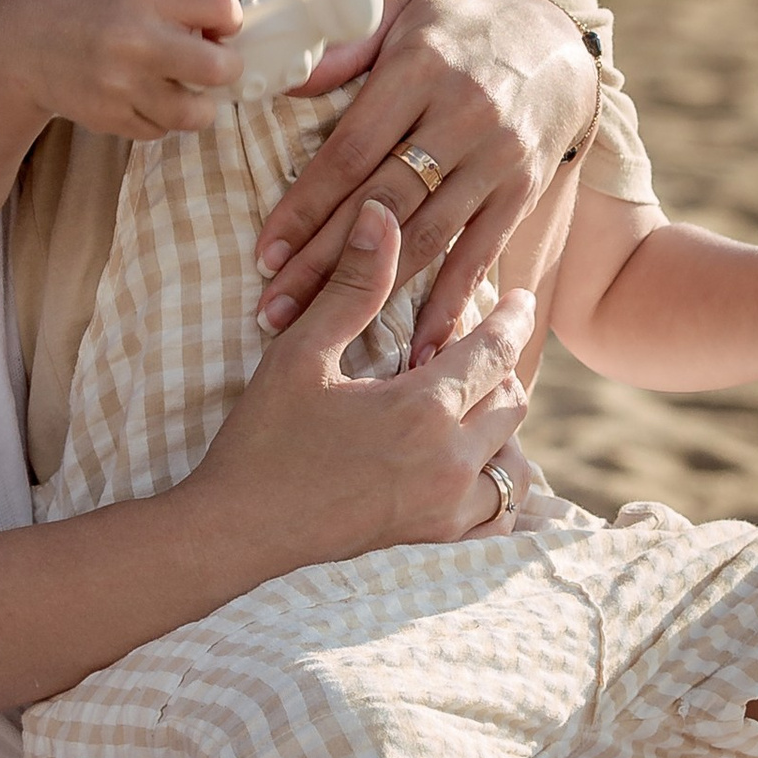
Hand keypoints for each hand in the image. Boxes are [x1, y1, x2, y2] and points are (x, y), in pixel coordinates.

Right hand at [0, 0, 241, 141]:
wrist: (22, 46)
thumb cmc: (86, 11)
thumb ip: (177, 6)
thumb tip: (231, 38)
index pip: (222, 6)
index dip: (230, 20)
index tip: (218, 28)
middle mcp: (136, 41)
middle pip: (221, 68)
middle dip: (226, 68)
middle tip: (212, 65)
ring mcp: (122, 85)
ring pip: (195, 113)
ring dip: (197, 104)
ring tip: (181, 88)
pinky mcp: (109, 118)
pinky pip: (160, 131)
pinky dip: (160, 119)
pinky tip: (143, 99)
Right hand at [199, 202, 535, 568]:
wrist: (237, 534)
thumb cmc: (262, 440)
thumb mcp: (300, 354)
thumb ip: (353, 285)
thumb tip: (383, 213)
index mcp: (423, 408)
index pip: (494, 351)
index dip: (511, 318)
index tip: (521, 297)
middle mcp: (450, 462)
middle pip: (512, 401)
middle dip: (501, 368)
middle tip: (477, 349)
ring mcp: (448, 511)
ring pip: (513, 460)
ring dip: (501, 428)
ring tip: (471, 408)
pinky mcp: (435, 543)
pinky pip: (498, 513)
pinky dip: (496, 486)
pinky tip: (471, 467)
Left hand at [252, 0, 592, 358]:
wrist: (557, 45)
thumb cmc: (460, 31)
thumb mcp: (403, 13)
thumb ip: (343, 47)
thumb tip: (279, 78)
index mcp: (419, 68)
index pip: (351, 150)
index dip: (305, 206)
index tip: (265, 253)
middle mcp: (462, 115)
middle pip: (381, 203)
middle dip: (323, 262)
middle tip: (273, 309)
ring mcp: (497, 158)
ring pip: (425, 236)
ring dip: (371, 291)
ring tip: (321, 328)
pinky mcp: (522, 192)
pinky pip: (479, 255)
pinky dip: (449, 304)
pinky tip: (418, 348)